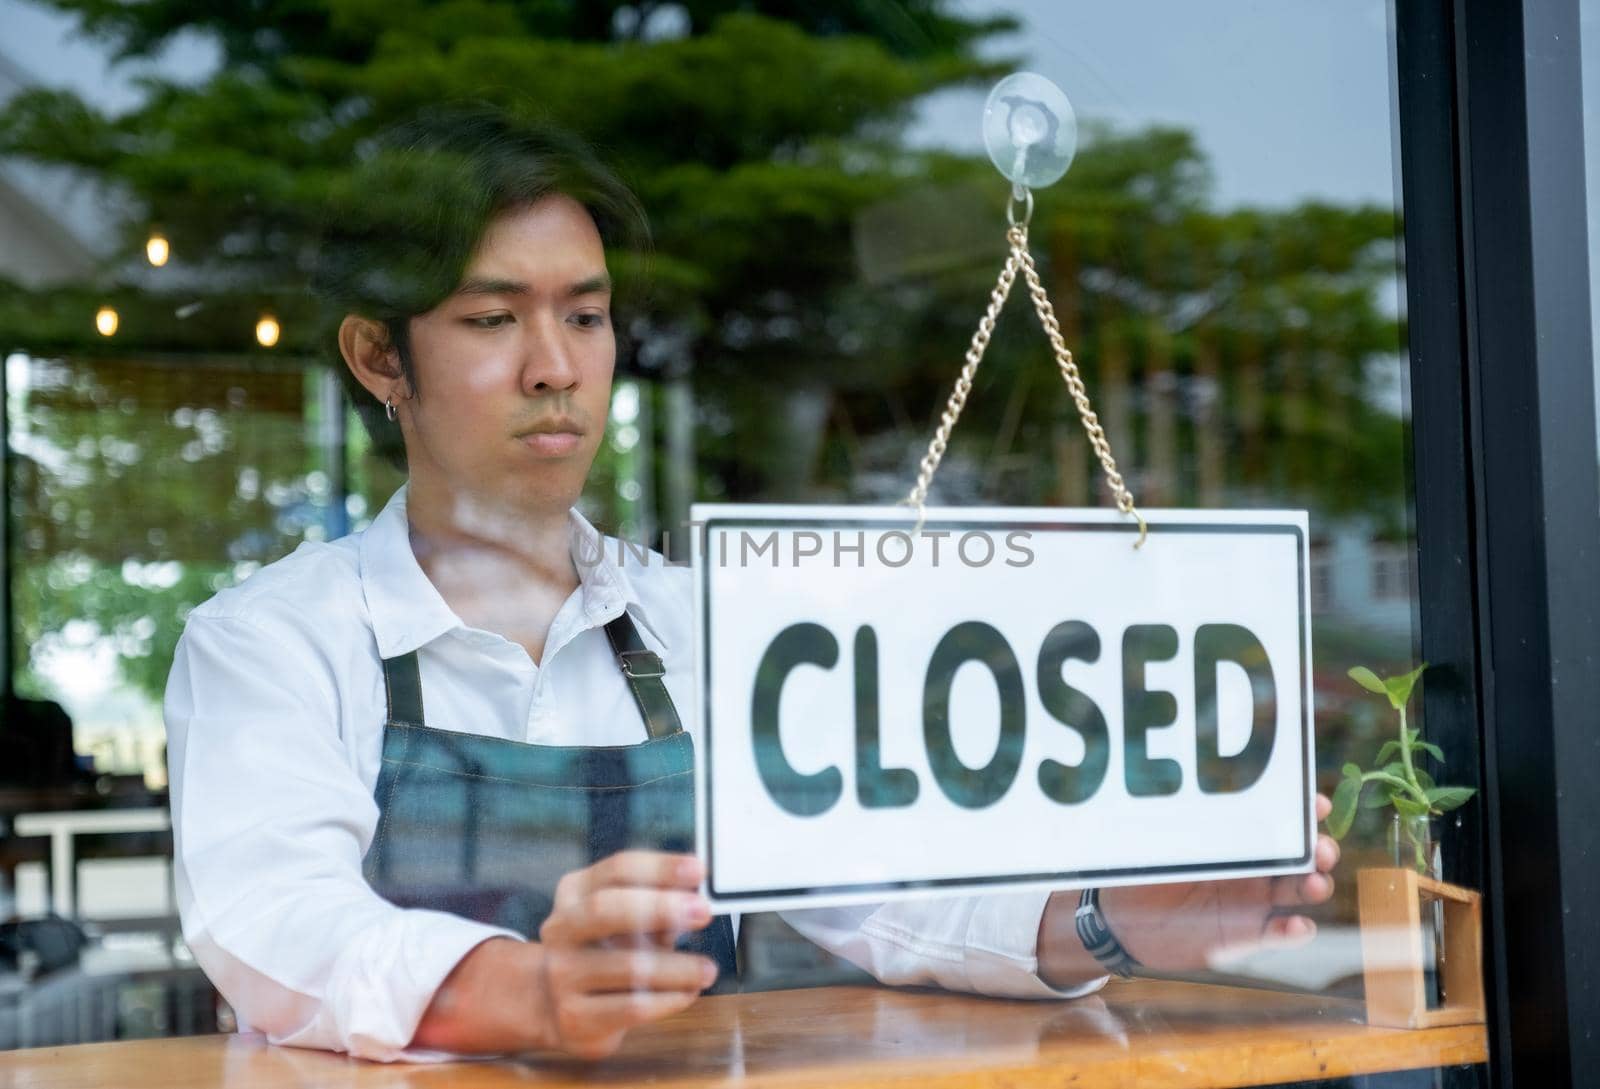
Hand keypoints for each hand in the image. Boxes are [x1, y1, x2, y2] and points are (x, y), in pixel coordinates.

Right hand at [533, 850, 719, 1057]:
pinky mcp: (575, 1017)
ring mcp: (562, 974)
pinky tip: (687, 993)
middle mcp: (561, 929)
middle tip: (702, 912)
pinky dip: (669, 999)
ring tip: (707, 970)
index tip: (698, 870)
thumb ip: (655, 910)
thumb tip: (697, 901)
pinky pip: (633, 1006)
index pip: (617, 869)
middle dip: (659, 907)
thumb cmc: (608, 954)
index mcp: (574, 892)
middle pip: (605, 908)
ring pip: (628, 966)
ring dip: (678, 967)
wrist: (561, 1009)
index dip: (659, 868)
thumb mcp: (626, 923)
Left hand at [1038, 795, 1339, 983]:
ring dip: (1314, 886)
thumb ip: (1171, 822)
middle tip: (1321, 849)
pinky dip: (1294, 931)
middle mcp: (1252, 868)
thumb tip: (1174, 788)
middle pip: (1302, 857)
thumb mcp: (1154, 842)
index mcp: (1237, 839)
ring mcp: (1252, 901)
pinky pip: (1278, 933)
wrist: (1124, 922)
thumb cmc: (1140, 872)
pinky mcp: (1245, 935)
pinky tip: (1297, 925)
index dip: (1304, 812)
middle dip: (1320, 850)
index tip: (1317, 804)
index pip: (1279, 821)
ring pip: (1299, 892)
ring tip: (1314, 883)